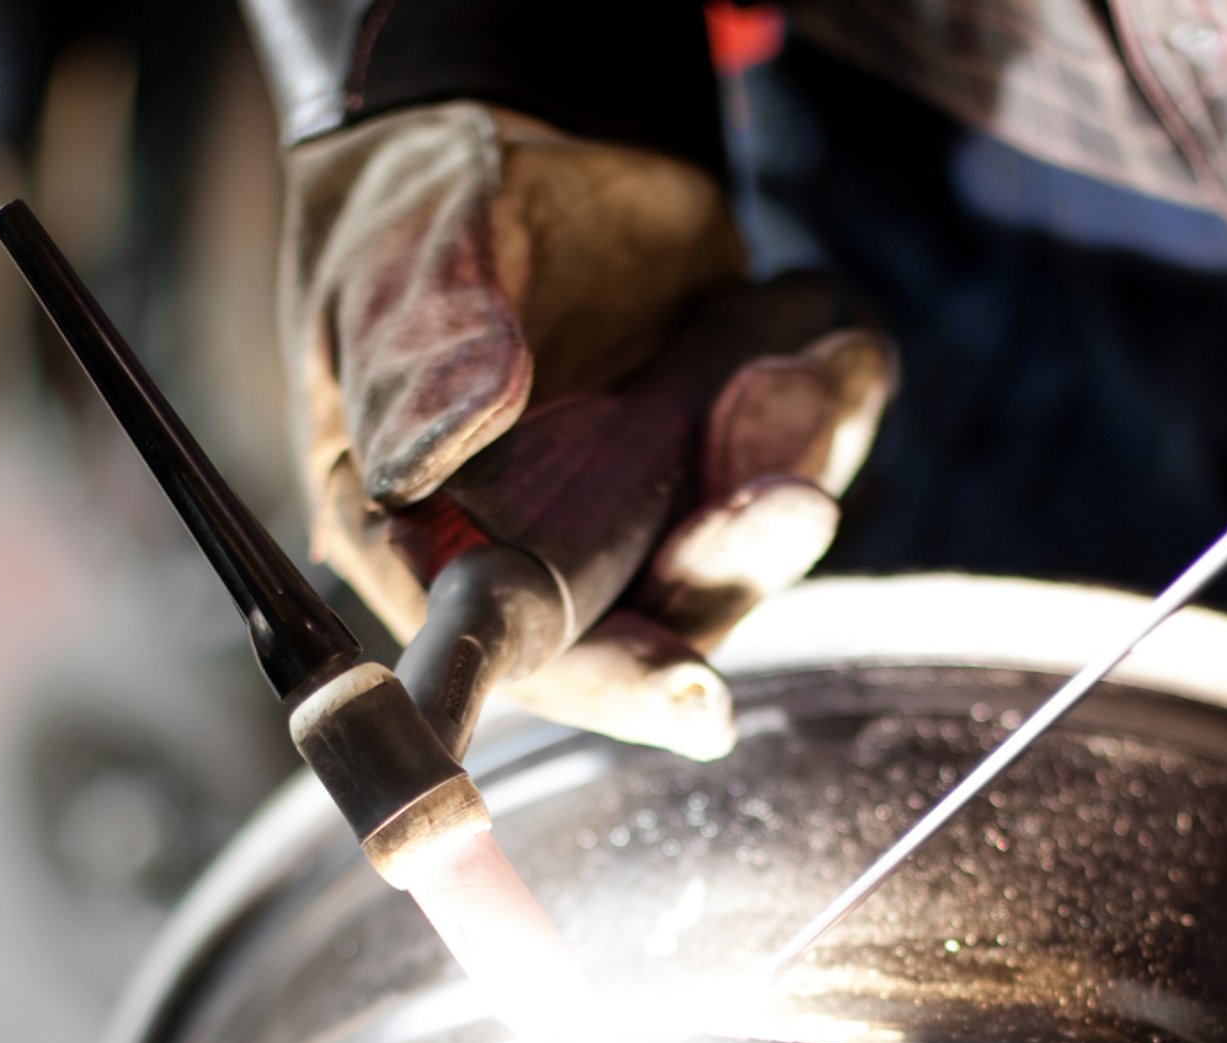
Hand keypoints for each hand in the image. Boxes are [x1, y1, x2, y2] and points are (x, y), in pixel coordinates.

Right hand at [280, 102, 891, 756]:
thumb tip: (439, 447)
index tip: (696, 700)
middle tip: (795, 500)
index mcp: (430, 551)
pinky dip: (826, 416)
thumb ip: (414, 351)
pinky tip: (827, 346)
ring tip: (806, 367)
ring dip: (790, 479)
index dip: (601, 685)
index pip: (508, 656)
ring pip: (741, 558)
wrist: (514, 157)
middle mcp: (543, 568)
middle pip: (655, 625)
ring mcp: (643, 525)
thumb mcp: (399, 259)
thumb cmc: (419, 221)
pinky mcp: (719, 472)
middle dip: (731, 563)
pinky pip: (792, 477)